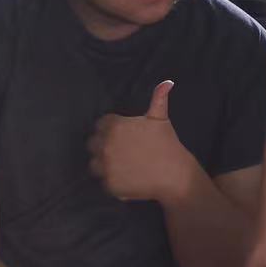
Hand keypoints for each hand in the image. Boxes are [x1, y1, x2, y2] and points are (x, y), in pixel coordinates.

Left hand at [87, 81, 192, 204]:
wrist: (173, 174)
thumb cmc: (166, 143)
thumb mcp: (160, 118)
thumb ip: (159, 98)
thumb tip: (167, 82)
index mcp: (115, 127)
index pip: (100, 125)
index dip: (110, 129)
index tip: (122, 135)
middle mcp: (106, 146)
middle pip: (92, 144)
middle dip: (103, 145)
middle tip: (120, 150)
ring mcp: (106, 166)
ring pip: (94, 163)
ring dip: (102, 163)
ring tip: (119, 165)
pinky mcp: (109, 184)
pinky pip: (102, 181)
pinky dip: (111, 179)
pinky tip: (125, 177)